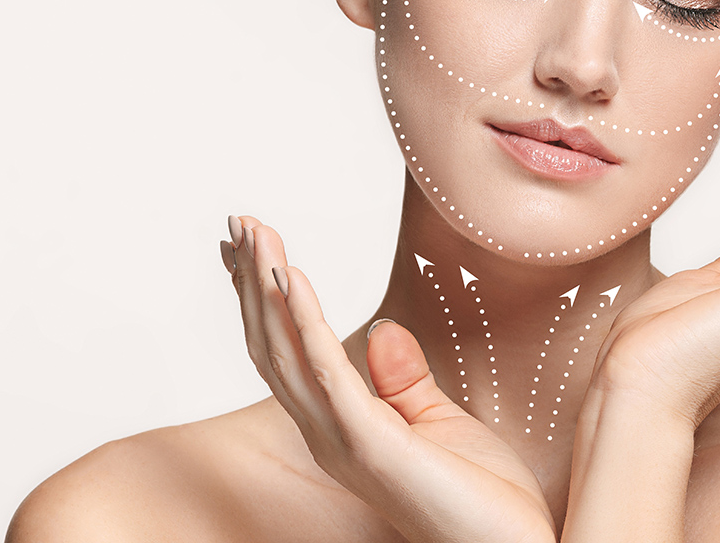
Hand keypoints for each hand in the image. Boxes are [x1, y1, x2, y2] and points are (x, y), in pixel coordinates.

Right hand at [219, 217, 555, 542]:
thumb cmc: (480, 498)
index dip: (267, 298)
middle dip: (254, 281)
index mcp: (342, 425)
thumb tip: (378, 327)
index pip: (289, 351)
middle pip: (275, 345)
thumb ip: (403, 379)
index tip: (252, 246)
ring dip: (267, 288)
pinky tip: (293, 278)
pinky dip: (304, 321)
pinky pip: (327, 372)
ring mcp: (344, 441)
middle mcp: (328, 433)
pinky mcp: (371, 445)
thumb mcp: (438, 421)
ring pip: (287, 351)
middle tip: (238, 222)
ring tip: (255, 234)